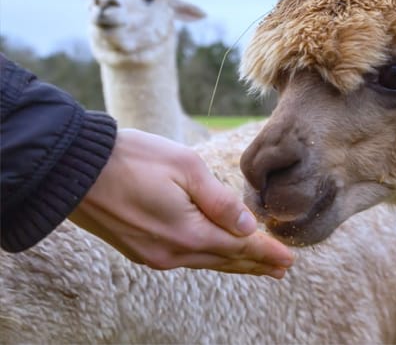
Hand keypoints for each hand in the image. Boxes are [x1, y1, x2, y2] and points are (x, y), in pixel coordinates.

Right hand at [69, 128, 294, 277]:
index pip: (239, 247)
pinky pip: (185, 258)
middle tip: (282, 268)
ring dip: (234, 263)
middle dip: (256, 263)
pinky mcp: (139, 249)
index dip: (267, 252)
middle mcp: (171, 253)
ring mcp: (153, 255)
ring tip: (257, 267)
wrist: (74, 169)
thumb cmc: (134, 159)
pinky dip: (209, 257)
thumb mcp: (186, 169)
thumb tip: (248, 228)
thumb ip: (220, 201)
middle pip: (225, 260)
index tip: (290, 259)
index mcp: (187, 234)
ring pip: (205, 261)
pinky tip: (216, 254)